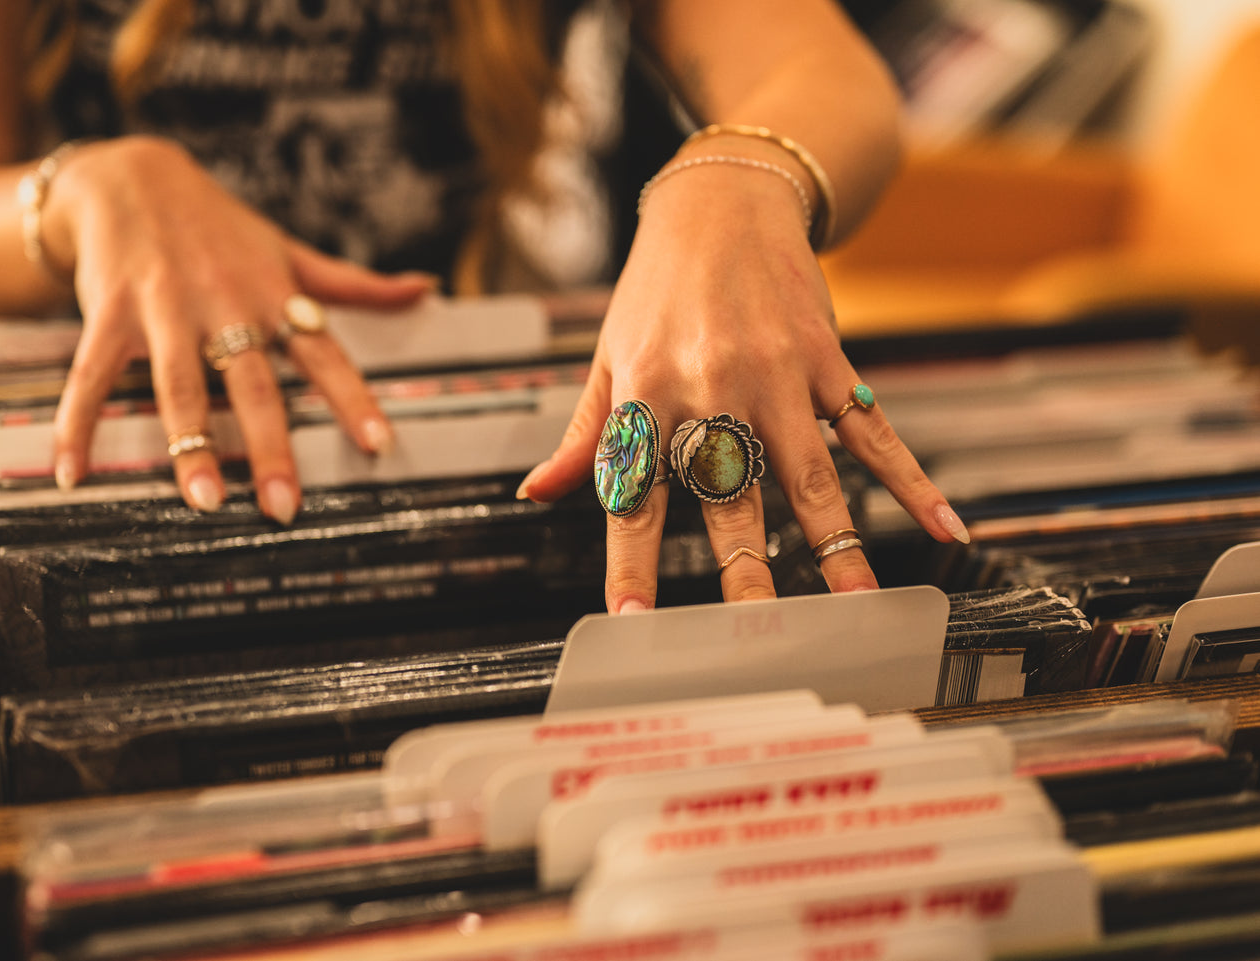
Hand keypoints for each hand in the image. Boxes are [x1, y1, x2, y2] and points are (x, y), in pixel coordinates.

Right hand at [40, 137, 432, 521]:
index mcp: (274, 297)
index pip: (324, 354)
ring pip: (180, 385)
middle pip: (253, 383)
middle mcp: (224, 304)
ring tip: (203, 501)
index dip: (353, 398)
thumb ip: (354, 284)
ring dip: (190, 445)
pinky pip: (91, 376)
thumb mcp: (289, 251)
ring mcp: (165, 310)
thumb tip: (425, 288)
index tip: (378, 445)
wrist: (132, 175)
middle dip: (270, 445)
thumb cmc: (220, 228)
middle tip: (283, 506)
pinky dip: (77, 424)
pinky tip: (71, 471)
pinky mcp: (110, 312)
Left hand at [518, 158, 967, 608]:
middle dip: (743, 567)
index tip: (630, 616)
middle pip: (729, 494)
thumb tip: (536, 494)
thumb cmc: (655, 288)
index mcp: (646, 392)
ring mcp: (776, 376)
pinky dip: (910, 480)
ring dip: (836, 544)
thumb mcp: (607, 356)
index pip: (634, 491)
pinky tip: (941, 524)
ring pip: (809, 474)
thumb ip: (582, 435)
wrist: (722, 202)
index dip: (630, 557)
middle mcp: (711, 387)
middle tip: (755, 631)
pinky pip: (873, 431)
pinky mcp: (827, 361)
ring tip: (856, 604)